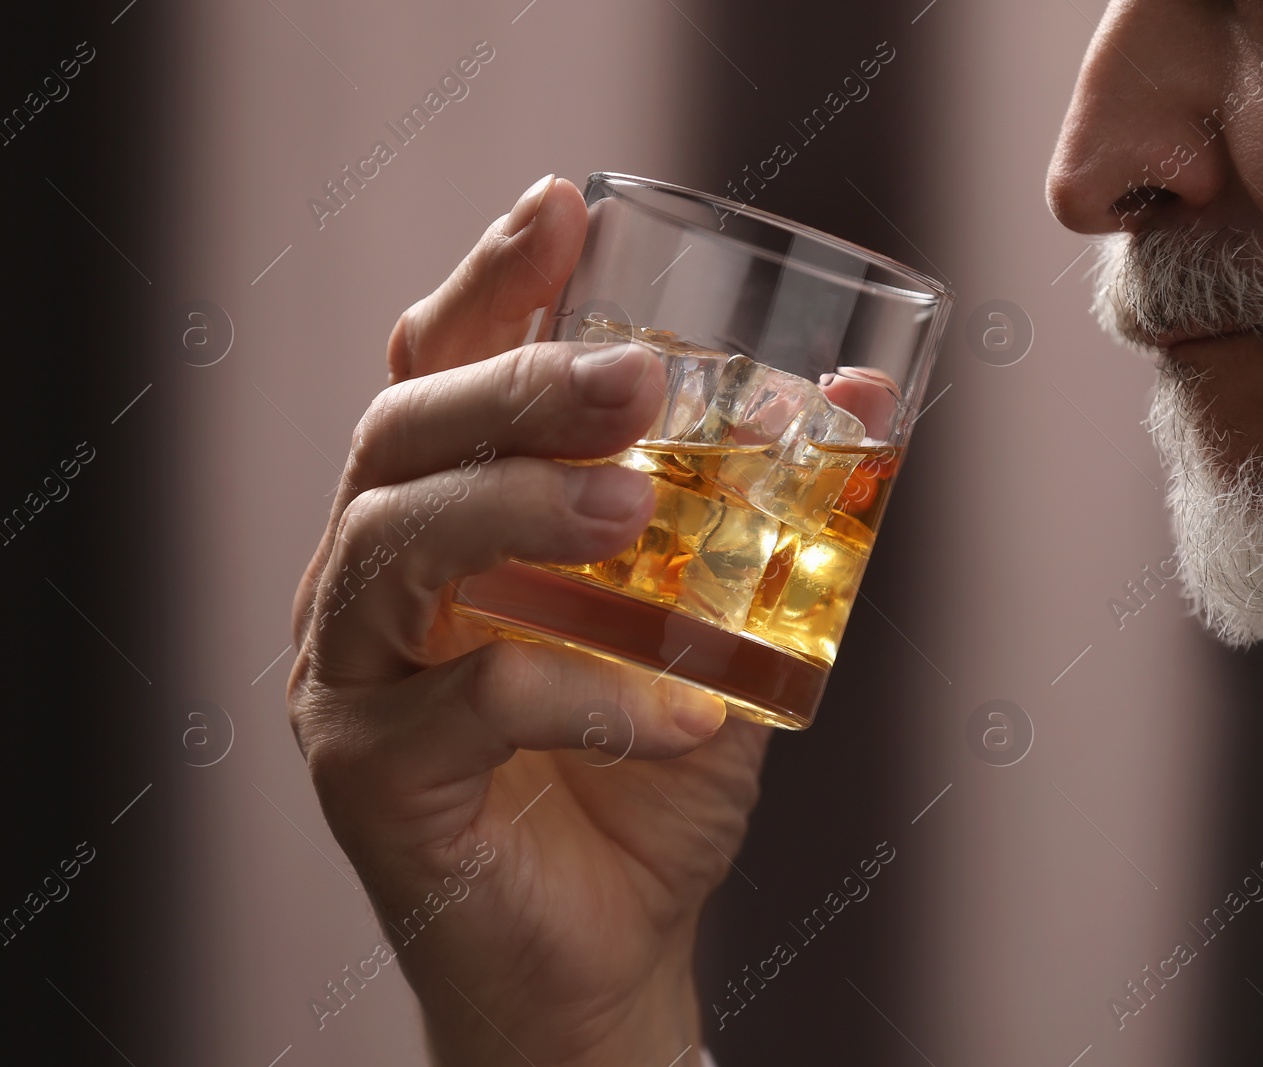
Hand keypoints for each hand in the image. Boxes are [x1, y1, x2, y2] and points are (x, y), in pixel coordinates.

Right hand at [286, 175, 770, 1065]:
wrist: (606, 952)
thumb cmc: (644, 780)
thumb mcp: (720, 633)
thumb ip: (763, 524)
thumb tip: (854, 407)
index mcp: (441, 521)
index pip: (436, 373)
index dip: (490, 284)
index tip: (562, 209)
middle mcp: (372, 580)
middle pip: (399, 436)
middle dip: (513, 385)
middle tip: (633, 380)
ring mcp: (354, 676)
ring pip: (395, 544)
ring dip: (521, 507)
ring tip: (636, 511)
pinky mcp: (371, 775)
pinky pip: (470, 703)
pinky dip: (586, 695)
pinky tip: (682, 717)